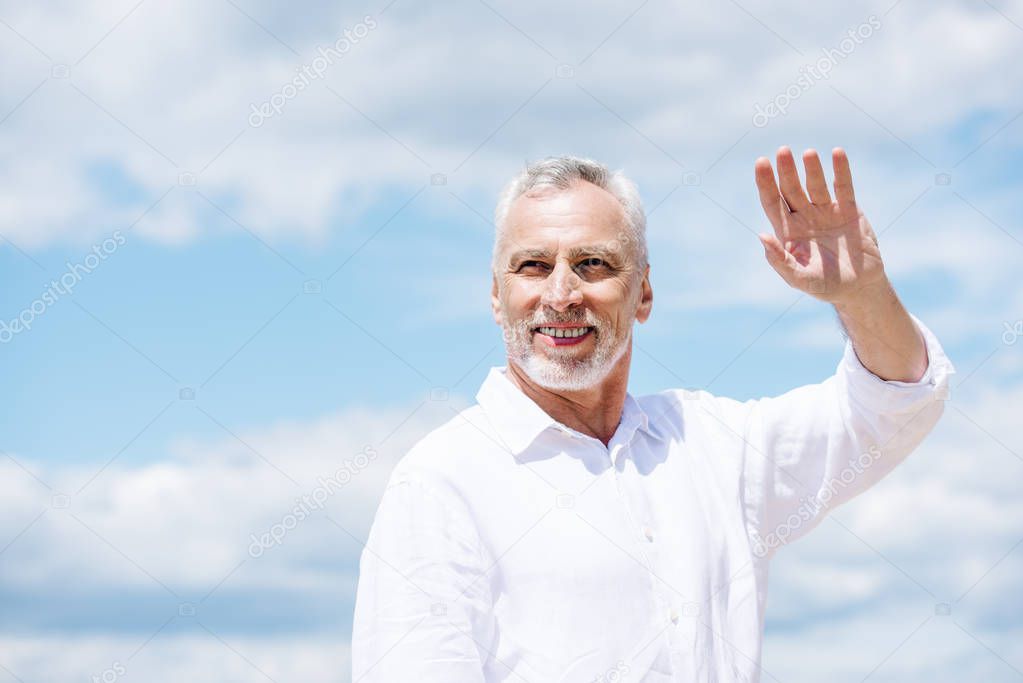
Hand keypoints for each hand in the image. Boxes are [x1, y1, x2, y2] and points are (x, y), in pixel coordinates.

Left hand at [754, 146, 887, 303]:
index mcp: (788, 232)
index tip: (761, 163)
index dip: (765, 184)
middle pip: (791, 189)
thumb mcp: (799, 278)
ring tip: (808, 153)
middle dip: (786, 171)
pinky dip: (841, 170)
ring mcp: (826, 212)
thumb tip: (761, 236)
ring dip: (811, 169)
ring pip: (816, 185)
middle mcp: (804, 217)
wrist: (859, 288)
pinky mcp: (849, 210)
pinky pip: (843, 187)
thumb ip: (780, 260)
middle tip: (782, 151)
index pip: (772, 202)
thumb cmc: (824, 286)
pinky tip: (837, 153)